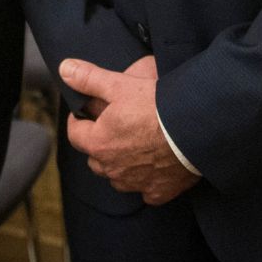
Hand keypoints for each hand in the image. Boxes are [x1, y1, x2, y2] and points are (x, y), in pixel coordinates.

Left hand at [60, 57, 199, 206]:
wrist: (195, 129)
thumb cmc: (157, 106)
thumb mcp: (120, 84)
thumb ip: (90, 78)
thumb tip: (65, 69)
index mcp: (99, 143)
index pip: (75, 134)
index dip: (79, 121)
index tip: (85, 112)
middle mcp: (112, 168)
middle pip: (95, 158)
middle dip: (99, 142)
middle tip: (114, 125)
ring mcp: (135, 183)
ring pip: (117, 176)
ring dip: (120, 163)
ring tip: (134, 144)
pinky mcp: (157, 192)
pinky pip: (145, 189)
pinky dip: (147, 180)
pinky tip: (156, 165)